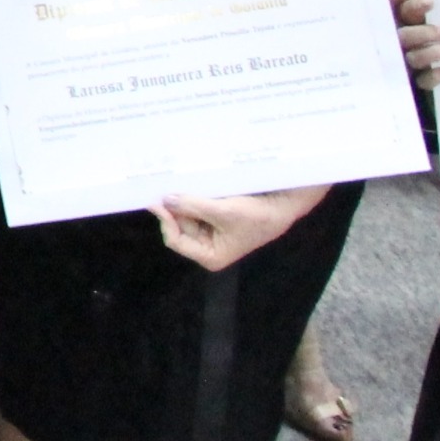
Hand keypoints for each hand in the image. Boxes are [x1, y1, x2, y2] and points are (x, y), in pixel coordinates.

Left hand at [150, 184, 328, 269]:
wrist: (282, 204)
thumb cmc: (256, 215)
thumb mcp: (223, 211)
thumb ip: (192, 206)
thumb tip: (165, 200)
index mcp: (210, 256)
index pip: (176, 241)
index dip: (166, 221)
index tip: (157, 200)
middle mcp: (207, 247)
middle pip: (178, 227)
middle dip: (174, 209)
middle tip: (164, 186)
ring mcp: (210, 233)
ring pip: (184, 216)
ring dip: (182, 201)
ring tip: (177, 184)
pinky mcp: (214, 219)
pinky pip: (194, 209)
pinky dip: (191, 199)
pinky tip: (187, 186)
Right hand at [397, 0, 439, 91]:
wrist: (428, 82)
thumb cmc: (430, 43)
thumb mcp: (426, 26)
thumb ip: (427, 17)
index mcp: (401, 26)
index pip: (404, 13)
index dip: (416, 7)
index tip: (432, 2)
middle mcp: (398, 44)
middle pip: (404, 37)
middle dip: (425, 33)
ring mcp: (405, 65)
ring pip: (413, 59)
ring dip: (433, 53)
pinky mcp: (414, 84)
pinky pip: (422, 81)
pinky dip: (436, 76)